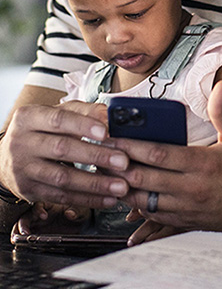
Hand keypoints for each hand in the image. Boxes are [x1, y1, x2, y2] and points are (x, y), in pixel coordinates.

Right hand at [0, 100, 129, 209]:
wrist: (8, 156)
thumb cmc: (42, 130)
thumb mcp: (58, 113)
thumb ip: (85, 112)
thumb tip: (109, 114)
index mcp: (29, 118)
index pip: (58, 119)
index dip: (83, 125)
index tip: (107, 131)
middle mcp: (22, 143)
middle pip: (62, 149)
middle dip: (96, 156)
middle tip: (122, 161)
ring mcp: (24, 169)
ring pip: (62, 178)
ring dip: (95, 183)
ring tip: (120, 185)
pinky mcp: (29, 191)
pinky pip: (61, 197)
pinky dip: (87, 199)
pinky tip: (107, 198)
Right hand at [11, 201, 90, 237]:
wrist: (81, 223)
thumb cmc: (79, 211)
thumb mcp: (81, 210)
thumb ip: (75, 211)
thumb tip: (71, 214)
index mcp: (50, 202)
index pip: (39, 203)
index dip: (39, 209)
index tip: (44, 216)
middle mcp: (41, 211)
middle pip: (26, 214)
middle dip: (23, 223)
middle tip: (25, 232)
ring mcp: (37, 222)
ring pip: (23, 224)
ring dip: (19, 231)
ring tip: (19, 239)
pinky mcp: (37, 232)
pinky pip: (26, 234)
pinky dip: (22, 238)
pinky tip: (22, 243)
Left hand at [81, 82, 221, 260]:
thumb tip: (221, 84)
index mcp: (203, 164)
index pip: (159, 154)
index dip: (132, 146)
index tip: (111, 136)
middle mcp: (191, 189)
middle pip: (144, 179)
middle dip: (117, 166)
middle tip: (96, 154)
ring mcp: (186, 209)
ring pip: (144, 201)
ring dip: (121, 188)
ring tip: (100, 175)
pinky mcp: (184, 222)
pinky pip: (153, 217)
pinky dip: (134, 208)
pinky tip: (120, 198)